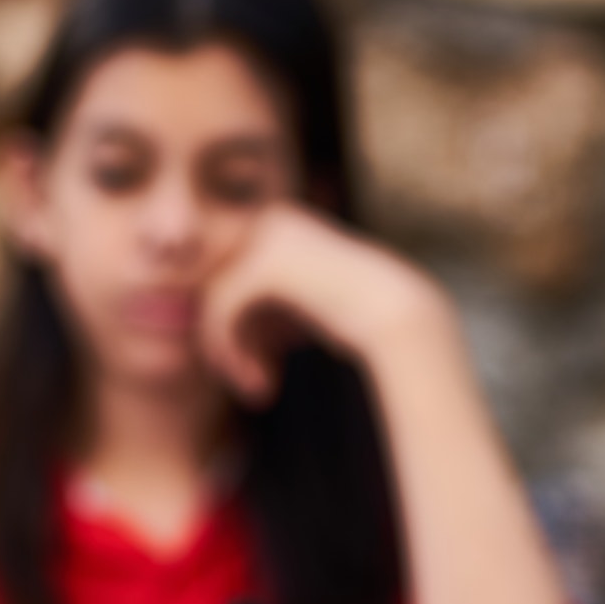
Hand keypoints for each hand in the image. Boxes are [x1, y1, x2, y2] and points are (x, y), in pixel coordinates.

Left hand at [196, 203, 453, 402]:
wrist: (402, 316)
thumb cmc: (360, 315)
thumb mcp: (300, 302)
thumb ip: (259, 298)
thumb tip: (201, 312)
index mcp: (279, 220)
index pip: (226, 271)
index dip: (229, 321)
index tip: (250, 362)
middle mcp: (271, 218)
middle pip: (215, 283)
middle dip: (223, 336)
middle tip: (245, 379)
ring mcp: (267, 237)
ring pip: (213, 299)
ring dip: (225, 351)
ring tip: (252, 385)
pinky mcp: (266, 265)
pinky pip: (221, 311)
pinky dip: (230, 352)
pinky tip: (258, 381)